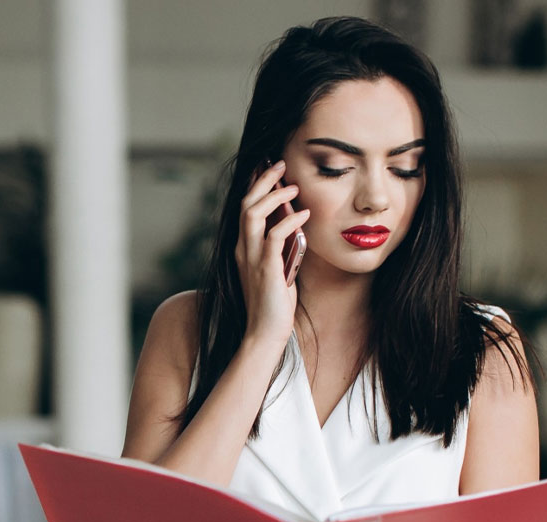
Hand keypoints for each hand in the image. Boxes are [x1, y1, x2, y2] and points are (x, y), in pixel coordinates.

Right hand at [235, 160, 309, 347]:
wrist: (265, 334)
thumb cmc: (274, 304)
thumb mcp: (276, 269)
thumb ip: (280, 247)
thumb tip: (294, 223)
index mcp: (243, 248)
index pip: (244, 208)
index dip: (254, 185)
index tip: (268, 167)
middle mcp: (242, 249)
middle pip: (246, 203)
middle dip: (263, 180)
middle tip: (280, 164)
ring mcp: (251, 258)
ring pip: (253, 214)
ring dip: (273, 196)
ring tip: (293, 187)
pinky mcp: (266, 269)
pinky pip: (275, 236)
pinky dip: (289, 221)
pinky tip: (304, 215)